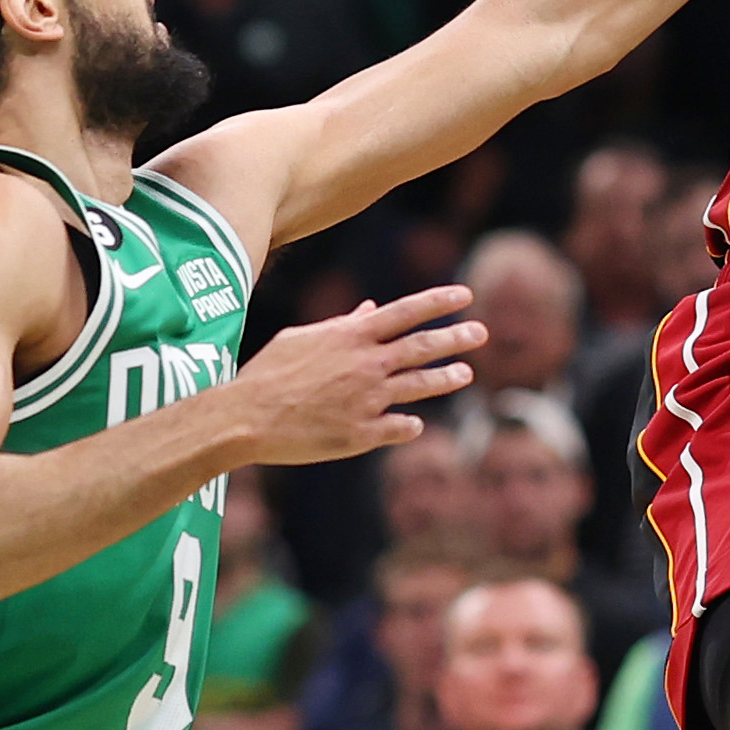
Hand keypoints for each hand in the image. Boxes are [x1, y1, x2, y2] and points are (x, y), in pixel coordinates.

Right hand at [232, 286, 485, 464]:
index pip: (406, 312)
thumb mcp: (303, 338)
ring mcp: (367, 400)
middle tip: (481, 333)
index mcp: (351, 336)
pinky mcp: (362, 434)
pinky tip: (415, 423)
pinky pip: (399, 427)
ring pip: (418, 386)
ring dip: (445, 378)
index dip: (438, 302)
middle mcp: (366, 365)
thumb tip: (370, 309)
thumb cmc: (268, 373)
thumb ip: (341, 324)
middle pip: (422, 347)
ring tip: (466, 373)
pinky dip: (409, 424)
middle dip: (455, 338)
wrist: (247, 418)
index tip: (465, 295)